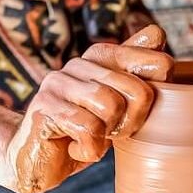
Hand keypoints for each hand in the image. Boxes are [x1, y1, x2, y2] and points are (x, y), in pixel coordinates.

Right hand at [6, 25, 173, 192]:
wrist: (34, 160)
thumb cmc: (80, 134)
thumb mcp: (117, 106)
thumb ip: (135, 75)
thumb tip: (157, 33)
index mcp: (101, 58)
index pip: (155, 61)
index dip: (158, 94)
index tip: (137, 112)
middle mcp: (79, 64)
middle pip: (138, 90)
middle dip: (132, 123)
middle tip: (112, 134)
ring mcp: (58, 83)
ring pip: (111, 106)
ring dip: (107, 136)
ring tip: (92, 139)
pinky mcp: (44, 107)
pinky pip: (88, 129)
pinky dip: (88, 149)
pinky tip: (74, 148)